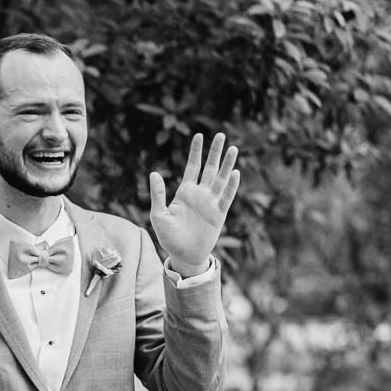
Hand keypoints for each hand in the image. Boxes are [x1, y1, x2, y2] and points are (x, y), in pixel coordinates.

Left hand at [149, 131, 240, 274]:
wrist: (183, 255)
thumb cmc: (168, 237)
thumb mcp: (158, 215)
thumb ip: (158, 194)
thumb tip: (154, 173)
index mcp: (185, 192)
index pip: (193, 166)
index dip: (196, 151)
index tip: (199, 135)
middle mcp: (200, 194)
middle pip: (210, 168)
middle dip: (215, 152)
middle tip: (222, 135)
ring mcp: (211, 203)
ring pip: (221, 179)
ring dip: (227, 164)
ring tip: (234, 148)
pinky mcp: (219, 214)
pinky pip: (226, 197)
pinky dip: (231, 186)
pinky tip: (235, 173)